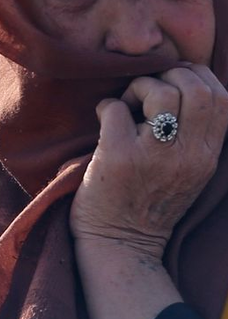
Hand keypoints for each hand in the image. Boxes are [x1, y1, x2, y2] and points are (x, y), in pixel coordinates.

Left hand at [70, 65, 227, 257]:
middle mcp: (187, 155)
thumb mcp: (188, 170)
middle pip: (197, 89)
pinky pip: (115, 108)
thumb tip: (184, 85)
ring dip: (138, 88)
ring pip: (161, 92)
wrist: (120, 244)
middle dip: (170, 75)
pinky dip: (107, 106)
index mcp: (207, 156)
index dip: (199, 77)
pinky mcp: (118, 156)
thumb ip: (193, 135)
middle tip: (148, 89)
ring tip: (127, 106)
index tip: (176, 81)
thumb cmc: (149, 201)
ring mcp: (153, 155)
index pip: (222, 99)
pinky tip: (103, 121)